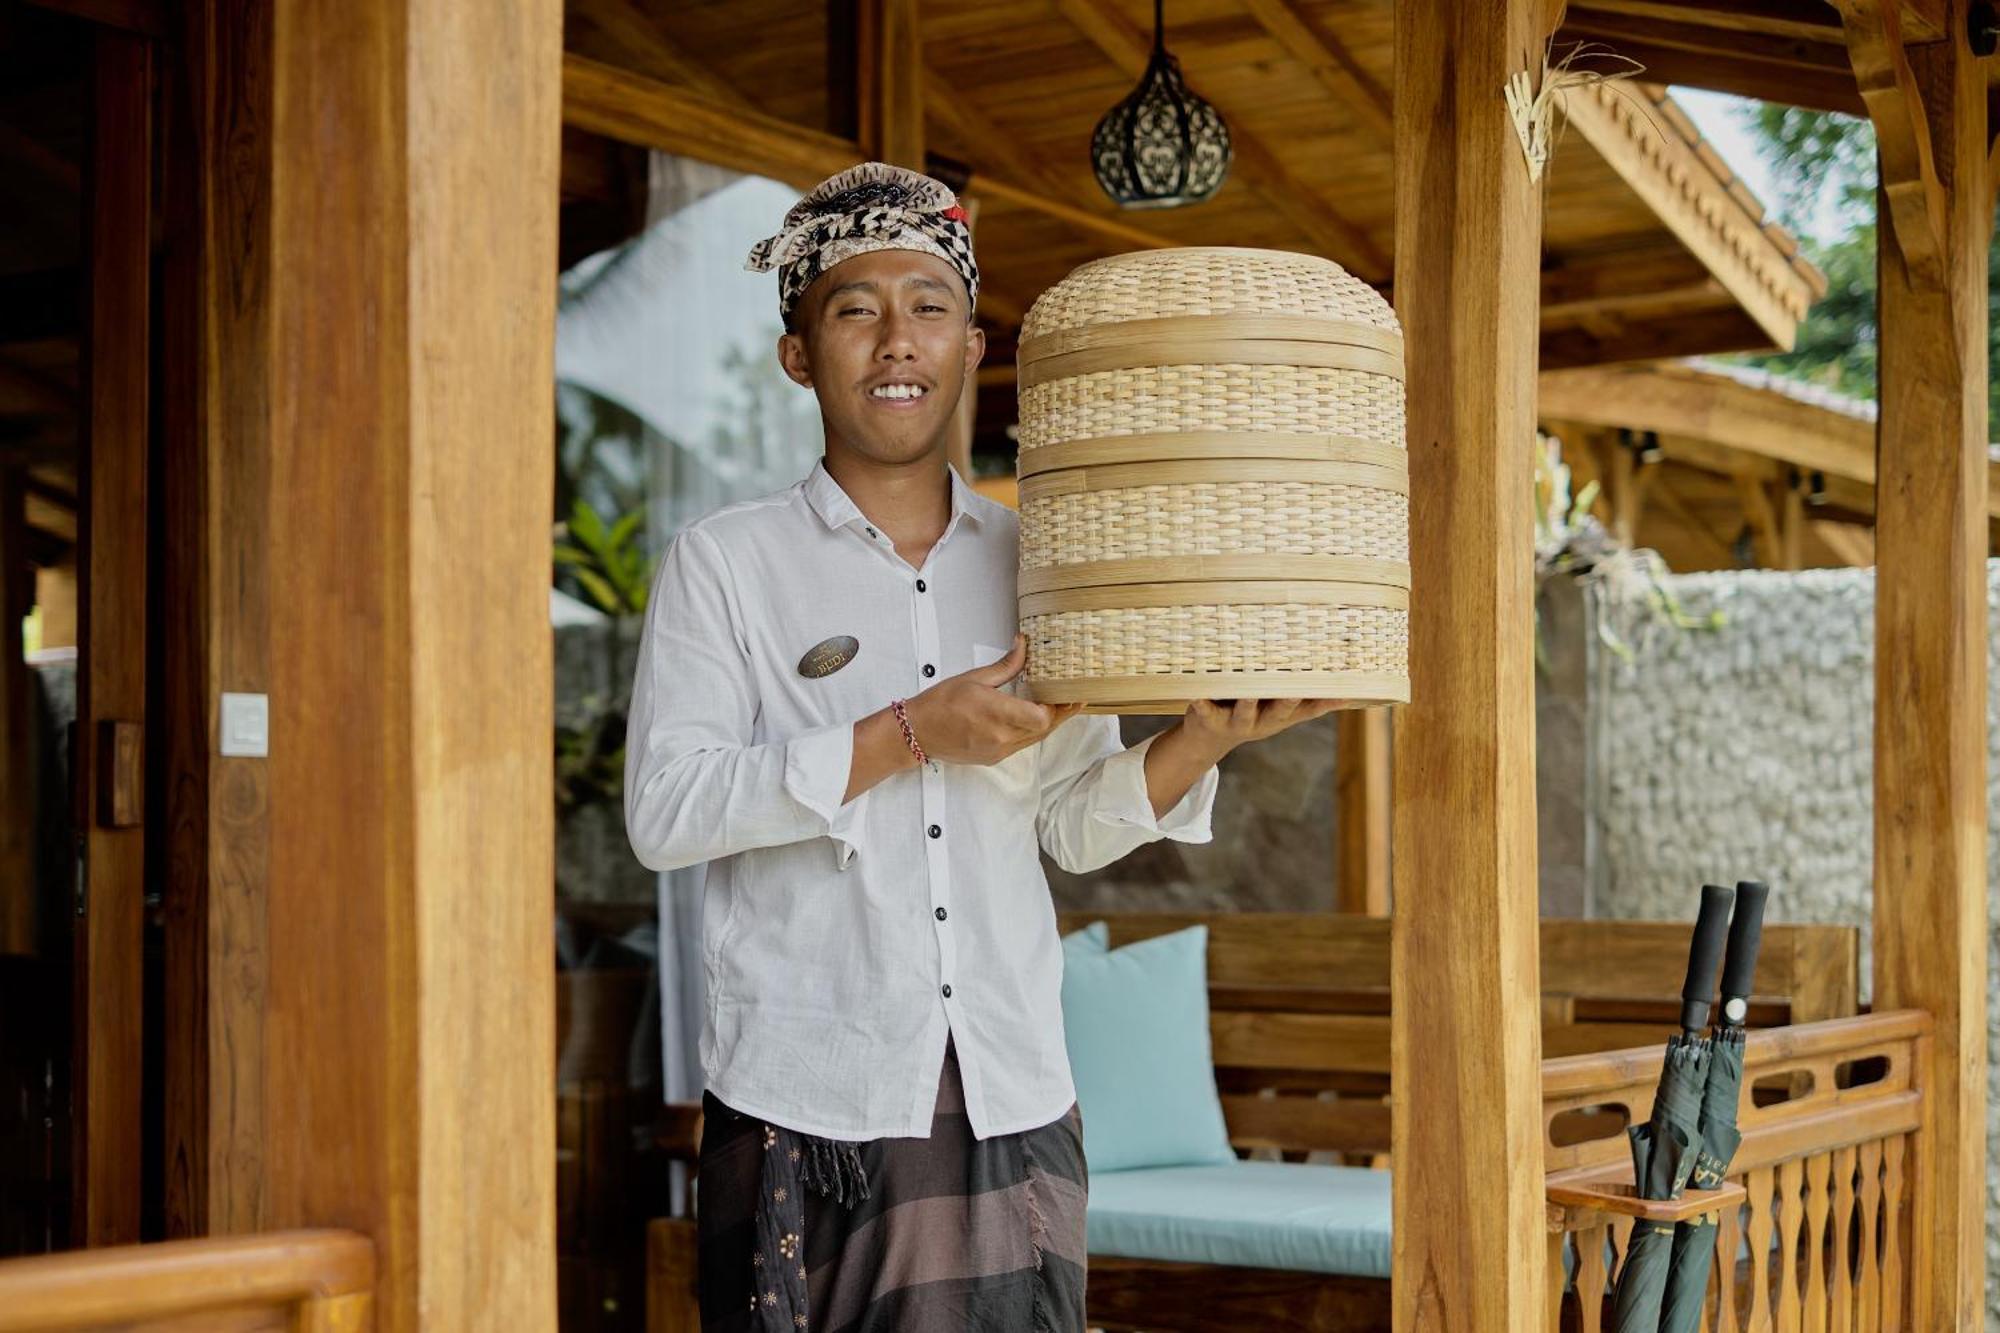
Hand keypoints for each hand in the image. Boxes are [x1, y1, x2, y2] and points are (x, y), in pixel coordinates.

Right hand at [903, 634, 1083, 765]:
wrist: (917, 732)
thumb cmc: (940, 703)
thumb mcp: (974, 678)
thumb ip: (1006, 665)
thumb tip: (1023, 645)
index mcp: (996, 714)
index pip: (1041, 717)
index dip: (1058, 708)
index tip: (1067, 694)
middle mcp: (1000, 737)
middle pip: (1044, 730)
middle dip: (1061, 715)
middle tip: (1075, 700)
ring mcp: (998, 750)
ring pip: (1034, 739)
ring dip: (1047, 724)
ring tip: (1059, 708)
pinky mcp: (993, 757)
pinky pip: (1021, 745)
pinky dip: (1031, 731)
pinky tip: (1033, 719)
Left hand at [1177, 698, 1368, 760]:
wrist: (1207, 741)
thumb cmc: (1251, 715)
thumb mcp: (1282, 713)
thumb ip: (1311, 702)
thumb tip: (1350, 692)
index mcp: (1281, 716)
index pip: (1307, 708)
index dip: (1324, 699)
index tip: (1340, 687)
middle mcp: (1261, 721)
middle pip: (1279, 711)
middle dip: (1288, 700)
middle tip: (1297, 688)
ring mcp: (1235, 721)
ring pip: (1244, 712)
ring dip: (1248, 702)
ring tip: (1249, 692)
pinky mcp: (1208, 717)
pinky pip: (1205, 710)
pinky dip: (1202, 703)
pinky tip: (1198, 695)